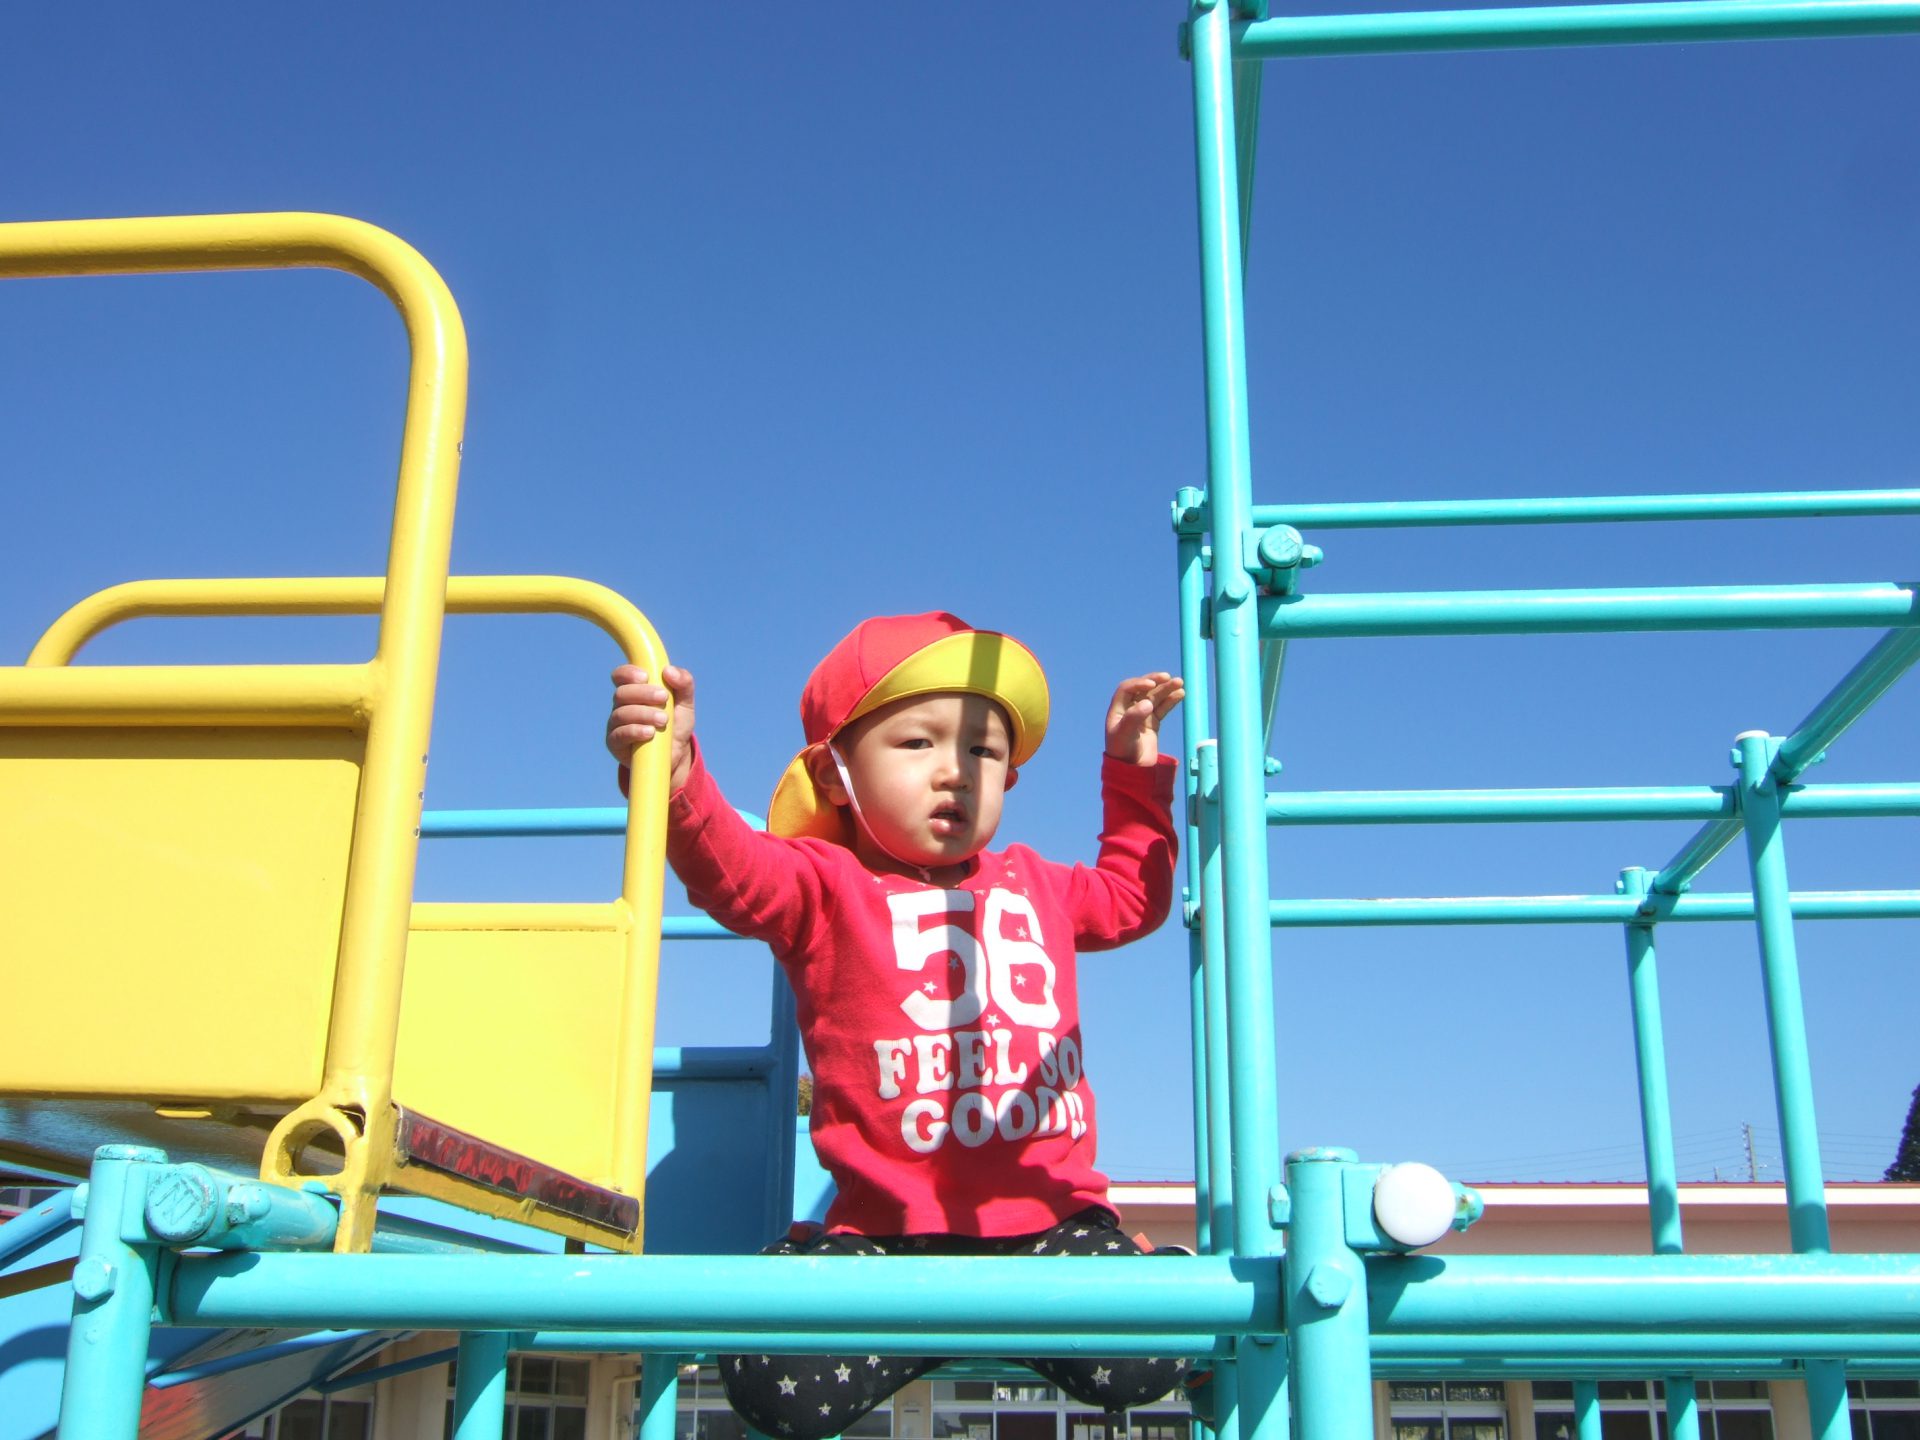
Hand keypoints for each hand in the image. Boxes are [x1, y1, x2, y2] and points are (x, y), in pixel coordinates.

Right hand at [607, 663, 695, 791]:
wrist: (675, 756)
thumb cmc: (676, 724)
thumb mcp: (686, 703)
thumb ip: (684, 683)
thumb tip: (669, 670)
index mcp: (635, 691)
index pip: (621, 675)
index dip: (628, 673)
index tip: (645, 676)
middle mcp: (622, 705)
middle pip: (622, 693)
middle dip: (643, 693)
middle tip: (663, 698)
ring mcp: (616, 724)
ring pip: (621, 713)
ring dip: (643, 714)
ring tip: (663, 720)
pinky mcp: (615, 743)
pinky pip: (619, 734)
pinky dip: (635, 731)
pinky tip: (650, 733)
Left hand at [1105, 672, 1184, 765]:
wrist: (1133, 772)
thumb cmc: (1123, 753)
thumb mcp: (1124, 735)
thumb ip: (1134, 718)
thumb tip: (1147, 702)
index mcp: (1117, 710)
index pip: (1127, 689)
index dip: (1139, 684)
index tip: (1151, 685)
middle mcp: (1129, 710)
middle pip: (1143, 690)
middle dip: (1155, 682)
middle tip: (1168, 677)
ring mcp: (1142, 716)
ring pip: (1155, 698)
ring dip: (1166, 689)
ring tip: (1180, 683)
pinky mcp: (1153, 723)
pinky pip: (1163, 708)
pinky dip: (1171, 700)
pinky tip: (1180, 694)